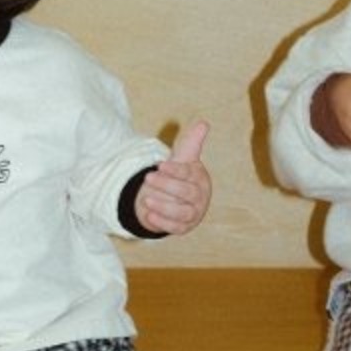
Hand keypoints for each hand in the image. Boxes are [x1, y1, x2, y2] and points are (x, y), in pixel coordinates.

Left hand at [134, 120, 211, 235]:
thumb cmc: (180, 177)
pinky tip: (149, 216)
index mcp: (200, 178)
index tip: (160, 165)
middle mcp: (200, 197)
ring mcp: (193, 213)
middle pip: (187, 193)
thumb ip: (192, 143)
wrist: (173, 200)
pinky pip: (175, 228)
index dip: (175, 170)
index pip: (189, 174)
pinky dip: (163, 223)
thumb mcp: (183, 159)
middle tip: (147, 178)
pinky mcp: (184, 227)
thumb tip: (203, 122)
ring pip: (182, 212)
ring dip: (164, 207)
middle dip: (167, 186)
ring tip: (146, 199)